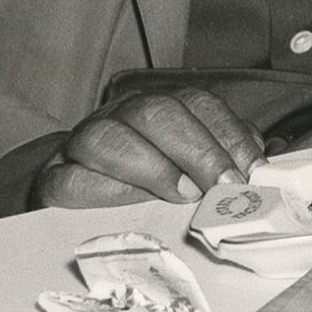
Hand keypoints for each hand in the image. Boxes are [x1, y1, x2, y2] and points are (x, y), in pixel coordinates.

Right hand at [33, 87, 265, 208]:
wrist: (69, 192)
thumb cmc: (140, 182)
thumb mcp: (184, 166)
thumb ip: (220, 160)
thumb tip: (259, 171)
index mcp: (159, 108)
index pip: (199, 105)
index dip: (229, 134)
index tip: (252, 171)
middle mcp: (120, 116)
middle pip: (157, 113)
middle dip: (198, 149)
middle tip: (223, 185)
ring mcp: (81, 144)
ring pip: (109, 137)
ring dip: (152, 166)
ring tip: (182, 194)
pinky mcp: (52, 179)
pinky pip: (71, 180)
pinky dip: (104, 192)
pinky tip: (129, 206)